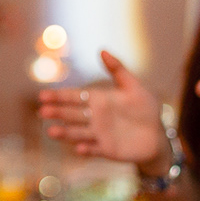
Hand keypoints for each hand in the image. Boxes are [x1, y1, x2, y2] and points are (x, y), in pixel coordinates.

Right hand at [37, 52, 163, 166]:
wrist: (157, 135)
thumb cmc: (145, 108)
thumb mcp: (133, 86)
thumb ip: (118, 70)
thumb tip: (102, 50)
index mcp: (98, 100)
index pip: (74, 97)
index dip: (58, 96)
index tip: (42, 96)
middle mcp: (94, 117)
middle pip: (72, 115)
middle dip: (57, 113)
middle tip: (42, 112)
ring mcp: (99, 134)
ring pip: (78, 133)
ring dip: (65, 133)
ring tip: (51, 132)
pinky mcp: (107, 150)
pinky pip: (95, 149)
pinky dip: (87, 149)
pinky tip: (79, 148)